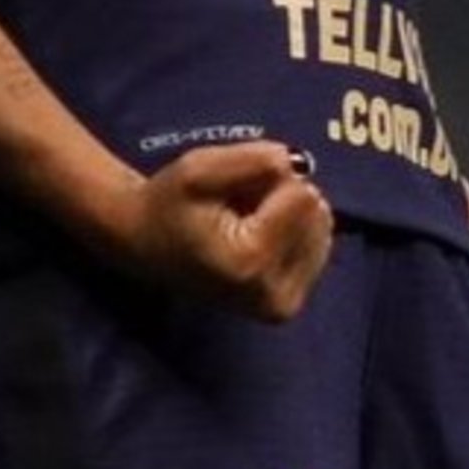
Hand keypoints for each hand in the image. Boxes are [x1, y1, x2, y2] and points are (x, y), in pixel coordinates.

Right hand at [112, 141, 332, 323]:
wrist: (147, 248)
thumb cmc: (169, 204)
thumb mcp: (198, 168)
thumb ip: (250, 160)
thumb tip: (295, 162)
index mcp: (250, 261)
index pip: (303, 198)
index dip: (270, 178)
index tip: (235, 187)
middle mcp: (274, 293)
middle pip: (316, 215)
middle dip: (281, 197)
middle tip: (239, 205)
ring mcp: (283, 306)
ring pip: (321, 230)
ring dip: (287, 215)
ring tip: (245, 221)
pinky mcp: (288, 308)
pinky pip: (318, 249)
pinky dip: (290, 234)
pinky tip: (256, 237)